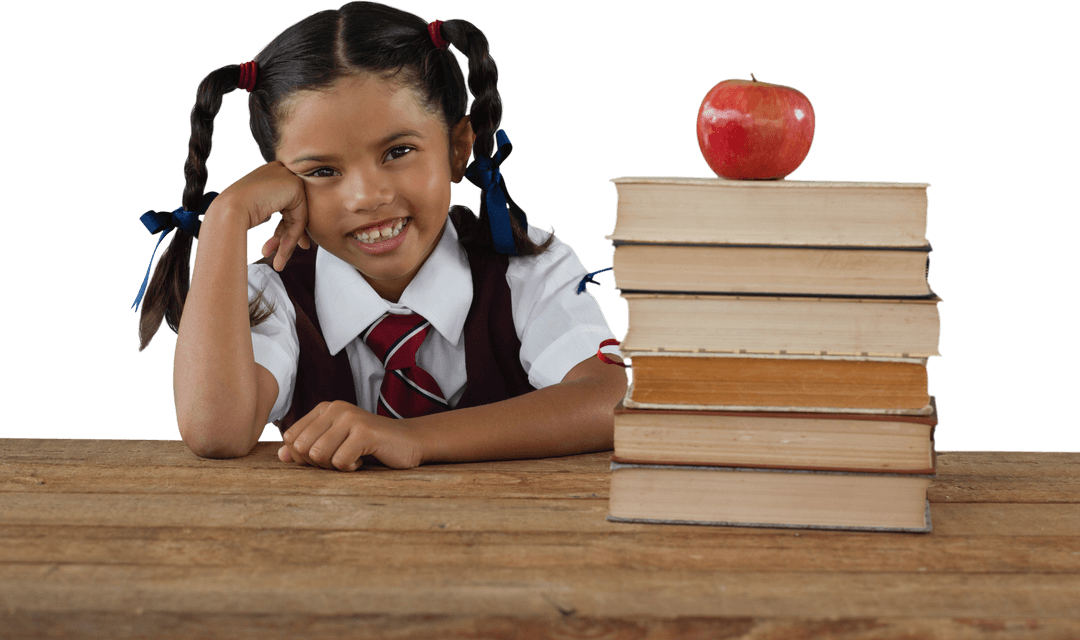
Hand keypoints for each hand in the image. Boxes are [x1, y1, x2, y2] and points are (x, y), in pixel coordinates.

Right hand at [214, 161, 311, 271]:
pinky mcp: (295, 186)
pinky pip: (300, 218)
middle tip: (282, 259)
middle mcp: (278, 171)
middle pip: (292, 212)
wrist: (227, 211)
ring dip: (288, 243)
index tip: (281, 250)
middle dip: (288, 238)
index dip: (283, 230)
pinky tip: (282, 252)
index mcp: (267, 174)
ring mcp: (287, 176)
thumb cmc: (233, 215)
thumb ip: (275, 212)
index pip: (283, 206)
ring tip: (279, 264)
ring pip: (297, 218)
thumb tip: (294, 226)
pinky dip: (292, 237)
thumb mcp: (259, 212)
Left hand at [278, 401, 424, 470]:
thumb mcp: (335, 444)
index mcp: (324, 408)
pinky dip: (350, 468)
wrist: (408, 442)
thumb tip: (280, 455)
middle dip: (318, 463)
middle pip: (302, 448)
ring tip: (352, 459)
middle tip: (339, 460)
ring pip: (318, 455)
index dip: (302, 456)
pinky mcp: (364, 432)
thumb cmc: (369, 446)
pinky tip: (363, 459)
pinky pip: (340, 461)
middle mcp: (335, 408)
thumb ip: (307, 447)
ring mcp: (350, 418)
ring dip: (334, 466)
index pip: (291, 438)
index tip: (326, 456)